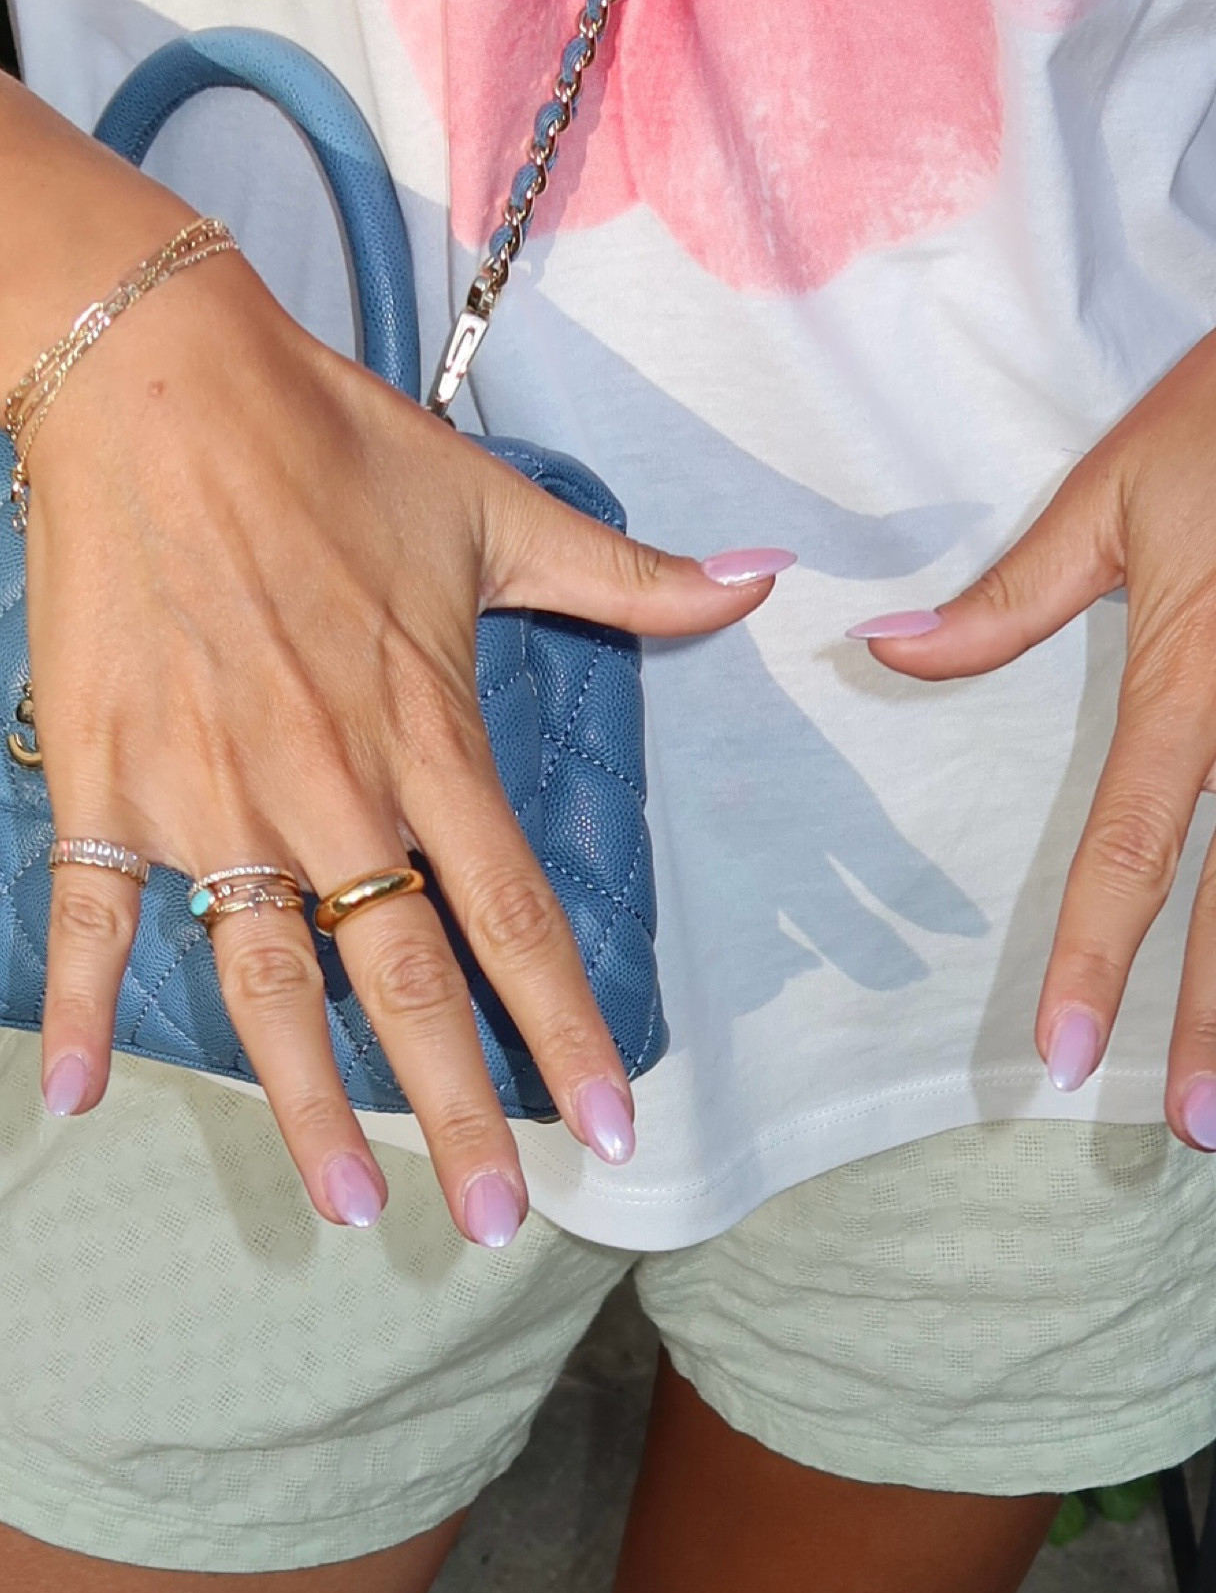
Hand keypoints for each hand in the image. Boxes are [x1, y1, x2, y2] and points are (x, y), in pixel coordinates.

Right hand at [26, 243, 772, 1241]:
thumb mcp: (499, 511)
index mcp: (428, 738)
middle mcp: (329, 788)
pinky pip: (94, 909)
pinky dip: (81, 1005)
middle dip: (458, 1111)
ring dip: (301, 1102)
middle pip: (402, 982)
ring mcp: (212, 789)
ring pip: (262, 979)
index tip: (616, 1126)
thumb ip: (633, 580)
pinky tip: (78, 1103)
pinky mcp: (109, 772)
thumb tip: (761, 583)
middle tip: (494, 1221)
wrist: (156, 371)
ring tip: (347, 1202)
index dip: (569, 1030)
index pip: (516, 918)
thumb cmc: (332, 442)